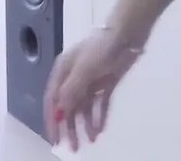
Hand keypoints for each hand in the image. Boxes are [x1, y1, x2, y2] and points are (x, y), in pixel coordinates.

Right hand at [43, 24, 145, 150]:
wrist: (127, 33)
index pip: (53, 101)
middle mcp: (74, 77)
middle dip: (69, 127)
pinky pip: (99, 103)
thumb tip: (60, 111)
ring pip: (84, 107)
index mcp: (62, 71)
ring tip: (90, 141)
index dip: (53, 120)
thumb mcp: (83, 69)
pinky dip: (99, 116)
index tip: (54, 138)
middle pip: (69, 106)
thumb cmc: (101, 48)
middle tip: (72, 147)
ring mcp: (91, 80)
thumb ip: (70, 90)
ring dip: (85, 124)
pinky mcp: (106, 82)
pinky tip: (100, 130)